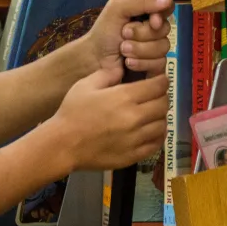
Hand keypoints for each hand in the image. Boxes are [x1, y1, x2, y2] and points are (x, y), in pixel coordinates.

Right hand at [41, 64, 168, 172]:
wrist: (63, 145)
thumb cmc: (72, 112)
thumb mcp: (85, 85)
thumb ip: (107, 75)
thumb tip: (124, 70)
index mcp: (124, 97)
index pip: (158, 85)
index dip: (161, 80)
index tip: (158, 80)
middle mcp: (135, 117)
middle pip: (164, 104)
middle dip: (161, 97)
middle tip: (153, 96)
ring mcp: (136, 138)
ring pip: (162, 124)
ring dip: (159, 117)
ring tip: (150, 114)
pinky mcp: (134, 155)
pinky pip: (156, 144)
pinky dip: (157, 135)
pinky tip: (149, 131)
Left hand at [84, 0, 172, 76]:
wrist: (95, 59)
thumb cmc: (105, 32)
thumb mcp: (117, 8)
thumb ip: (141, 0)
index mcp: (147, 12)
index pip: (167, 8)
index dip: (162, 14)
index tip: (152, 21)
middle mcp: (154, 30)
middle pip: (164, 29)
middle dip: (142, 34)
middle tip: (124, 35)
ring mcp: (156, 49)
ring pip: (163, 48)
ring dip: (139, 49)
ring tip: (123, 50)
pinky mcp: (155, 67)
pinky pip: (160, 64)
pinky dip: (142, 63)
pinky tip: (128, 63)